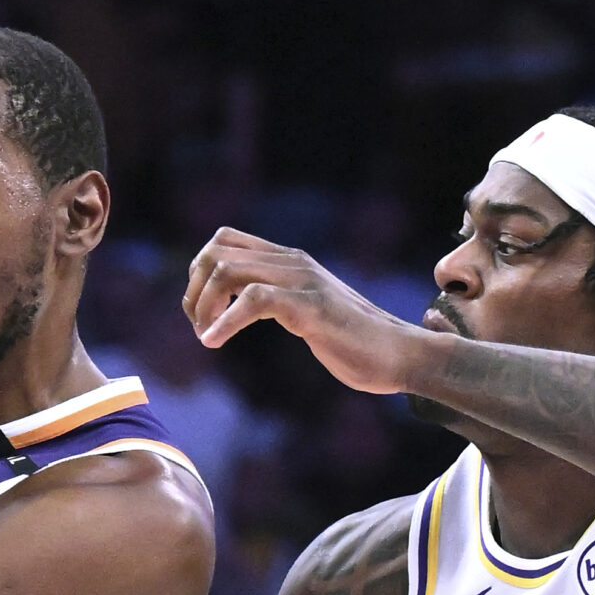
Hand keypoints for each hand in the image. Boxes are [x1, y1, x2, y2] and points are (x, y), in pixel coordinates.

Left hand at [183, 228, 431, 394]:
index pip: (225, 240)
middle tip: (199, 327)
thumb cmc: (354, 341)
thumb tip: (244, 306)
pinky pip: (253, 300)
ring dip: (204, 305)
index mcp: (290, 260)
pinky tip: (214, 342)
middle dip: (194, 291)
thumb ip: (278, 300)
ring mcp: (303, 281)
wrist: (399, 354)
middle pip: (216, 252)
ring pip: (228, 270)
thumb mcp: (306, 310)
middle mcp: (294, 262)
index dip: (200, 272)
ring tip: (206, 336)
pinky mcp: (311, 307)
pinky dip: (224, 322)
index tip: (202, 311)